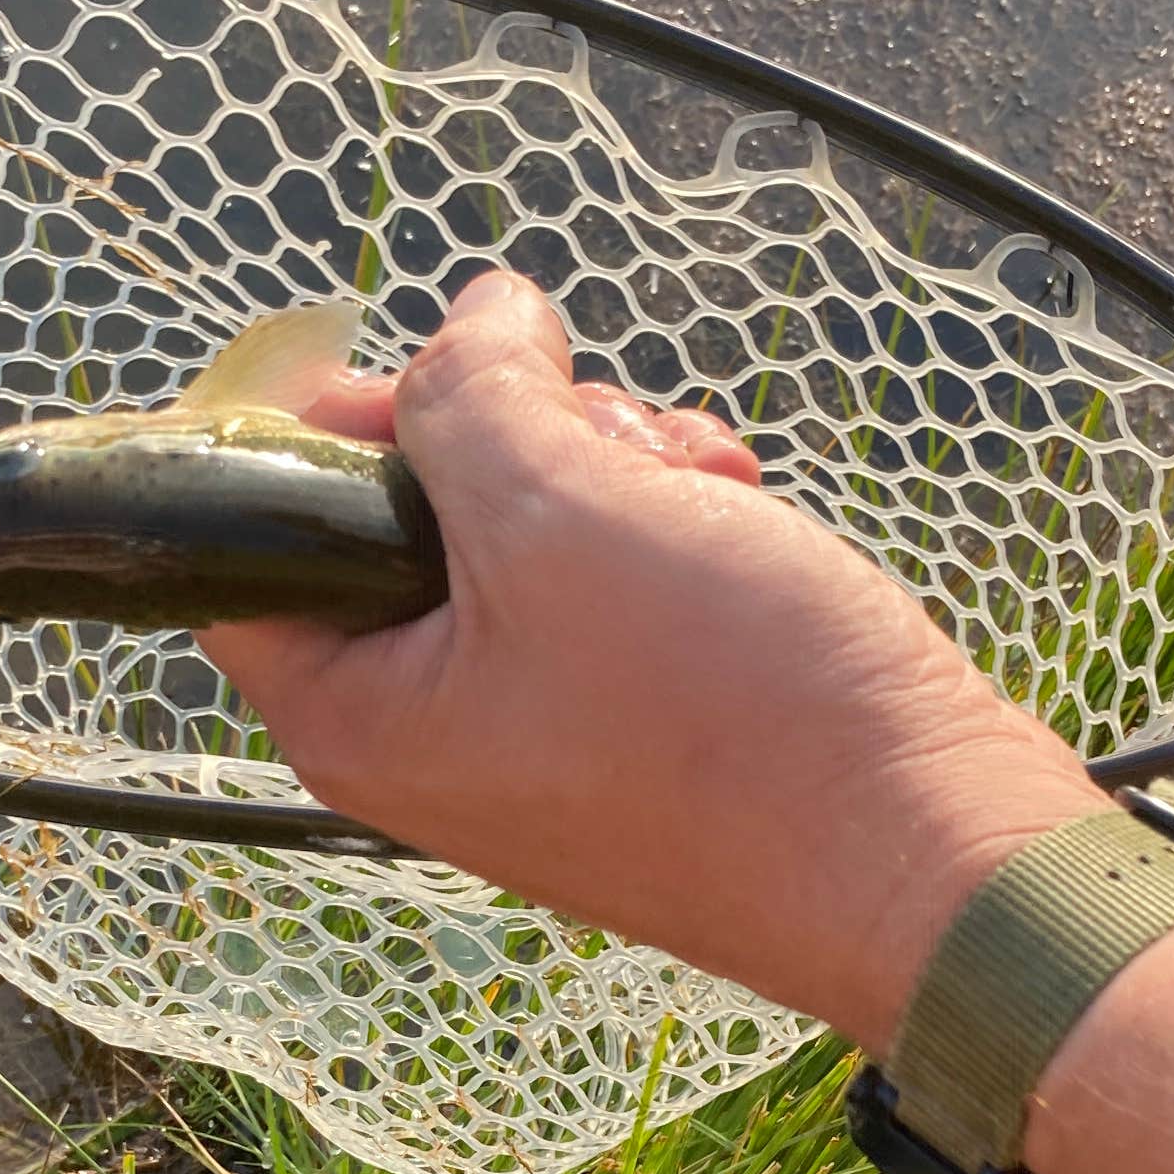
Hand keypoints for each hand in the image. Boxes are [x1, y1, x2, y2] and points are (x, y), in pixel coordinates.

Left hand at [202, 271, 1098, 1050]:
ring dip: (607, 459)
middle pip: (395, 511)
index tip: (416, 372)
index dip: (304, 430)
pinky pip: (610, 575)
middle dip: (504, 432)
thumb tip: (467, 322)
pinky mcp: (637, 718)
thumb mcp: (564, 510)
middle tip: (593, 430)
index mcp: (355, 711)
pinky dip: (666, 514)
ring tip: (698, 478)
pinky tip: (734, 503)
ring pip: (521, 526)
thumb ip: (470, 395)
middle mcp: (427, 733)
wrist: (929, 851)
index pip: (244, 543)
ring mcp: (537, 729)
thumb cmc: (731, 716)